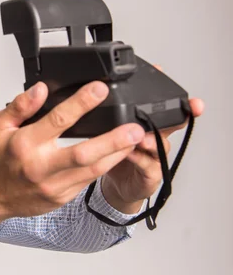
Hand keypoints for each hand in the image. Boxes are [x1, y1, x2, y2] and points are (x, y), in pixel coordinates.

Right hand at [0, 80, 145, 242]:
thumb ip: (20, 106)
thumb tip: (41, 89)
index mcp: (25, 145)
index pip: (57, 121)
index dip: (81, 103)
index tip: (100, 89)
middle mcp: (41, 167)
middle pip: (83, 154)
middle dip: (113, 141)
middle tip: (135, 129)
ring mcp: (53, 185)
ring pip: (92, 170)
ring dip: (117, 154)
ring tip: (135, 139)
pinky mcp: (62, 197)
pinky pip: (88, 181)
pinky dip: (105, 166)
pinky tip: (118, 155)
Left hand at [102, 65, 204, 209]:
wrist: (116, 183)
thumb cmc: (115, 154)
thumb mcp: (111, 130)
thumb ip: (110, 114)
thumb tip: (96, 90)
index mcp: (147, 124)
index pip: (164, 107)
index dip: (174, 98)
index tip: (179, 90)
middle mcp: (155, 138)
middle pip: (171, 124)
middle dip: (178, 117)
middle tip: (173, 112)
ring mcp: (155, 156)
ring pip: (160, 145)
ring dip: (151, 140)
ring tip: (141, 137)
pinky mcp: (151, 174)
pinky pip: (148, 165)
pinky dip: (139, 159)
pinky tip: (129, 154)